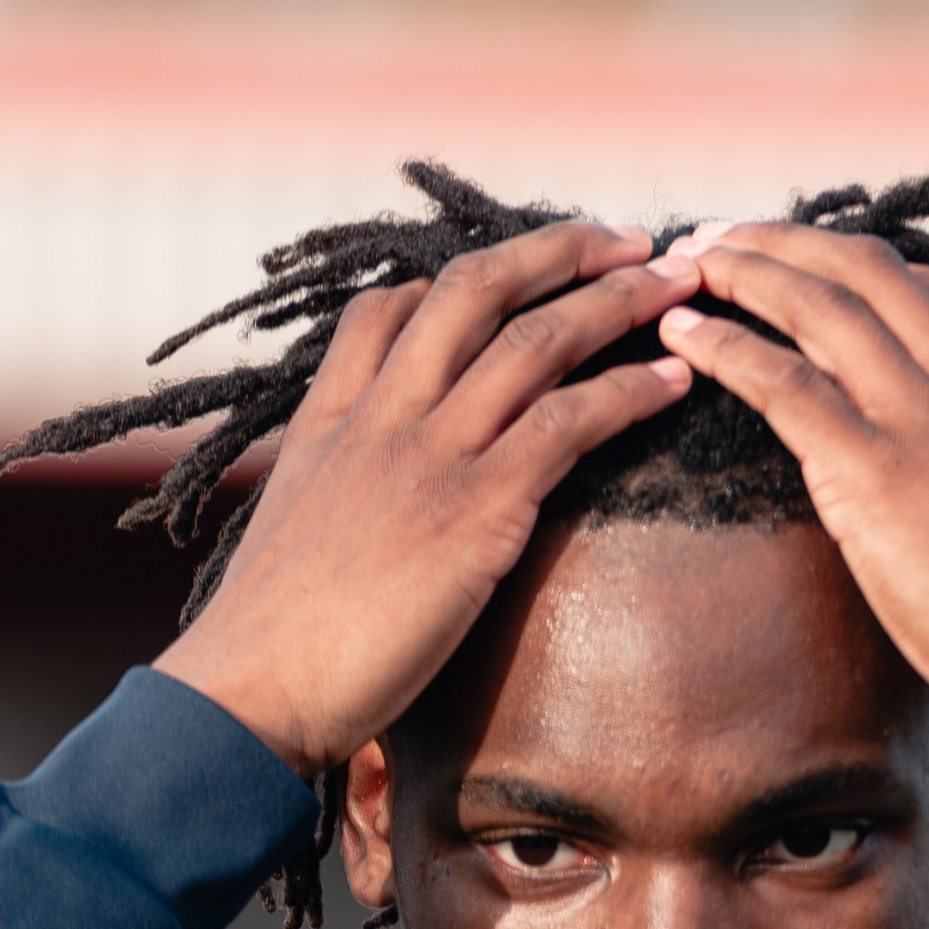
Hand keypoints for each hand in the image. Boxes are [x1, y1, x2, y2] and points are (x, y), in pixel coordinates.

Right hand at [160, 223, 695, 771]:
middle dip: (557, 250)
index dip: (449, 282)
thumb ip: (334, 508)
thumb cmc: (268, 653)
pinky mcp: (477, 510)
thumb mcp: (289, 547)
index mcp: (327, 424)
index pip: (382, 313)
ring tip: (678, 282)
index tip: (509, 276)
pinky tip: (676, 381)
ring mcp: (429, 455)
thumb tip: (361, 535)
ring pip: (535, 340)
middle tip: (626, 238)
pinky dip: (631, 391)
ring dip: (617, 300)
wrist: (251, 691)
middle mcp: (380, 418)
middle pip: (472, 289)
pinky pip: (569, 422)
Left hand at [657, 228, 928, 776]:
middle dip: (783, 242)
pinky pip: (783, 380)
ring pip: (817, 305)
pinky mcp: (873, 470)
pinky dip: (725, 344)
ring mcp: (922, 416)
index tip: (807, 263)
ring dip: (742, 272)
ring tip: (686, 266)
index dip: (859, 261)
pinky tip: (685, 333)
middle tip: (719, 240)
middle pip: (865, 269)